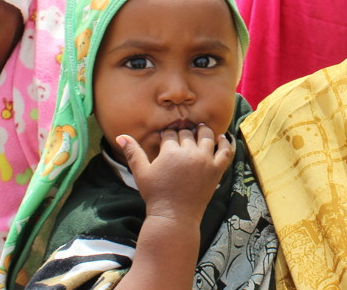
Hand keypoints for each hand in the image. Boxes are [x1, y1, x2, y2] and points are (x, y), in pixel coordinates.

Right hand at [117, 124, 232, 222]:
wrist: (174, 216)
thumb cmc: (156, 195)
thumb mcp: (141, 173)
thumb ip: (133, 152)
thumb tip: (121, 136)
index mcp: (170, 151)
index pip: (170, 134)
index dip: (167, 134)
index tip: (166, 137)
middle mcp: (189, 152)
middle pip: (187, 133)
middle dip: (183, 132)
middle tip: (181, 135)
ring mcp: (205, 160)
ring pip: (206, 136)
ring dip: (203, 131)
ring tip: (200, 129)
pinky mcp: (216, 170)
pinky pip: (225, 151)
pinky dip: (225, 142)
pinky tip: (221, 137)